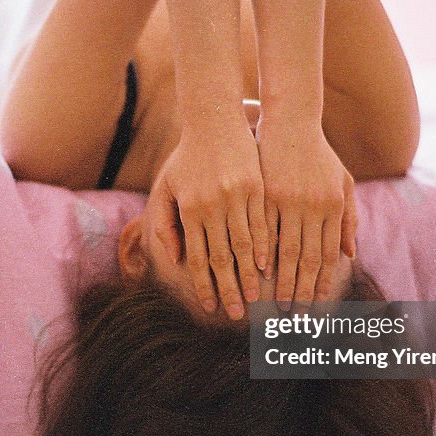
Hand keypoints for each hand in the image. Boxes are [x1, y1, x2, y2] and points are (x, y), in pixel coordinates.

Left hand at [147, 122, 268, 318]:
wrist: (213, 121)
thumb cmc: (186, 158)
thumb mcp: (168, 188)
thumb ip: (166, 224)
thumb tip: (176, 259)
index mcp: (189, 210)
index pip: (197, 257)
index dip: (204, 285)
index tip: (210, 307)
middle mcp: (211, 206)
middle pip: (221, 258)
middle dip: (229, 288)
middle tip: (236, 314)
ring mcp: (235, 197)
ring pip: (244, 245)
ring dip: (250, 274)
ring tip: (255, 297)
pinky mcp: (255, 187)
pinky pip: (262, 224)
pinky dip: (266, 247)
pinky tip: (269, 266)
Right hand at [255, 112, 356, 306]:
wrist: (291, 122)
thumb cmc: (319, 155)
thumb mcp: (342, 183)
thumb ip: (347, 219)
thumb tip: (349, 256)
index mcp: (333, 207)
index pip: (327, 256)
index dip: (320, 284)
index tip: (313, 307)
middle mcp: (314, 207)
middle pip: (307, 259)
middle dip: (300, 290)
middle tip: (293, 316)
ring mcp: (288, 200)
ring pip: (284, 250)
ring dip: (279, 279)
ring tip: (274, 302)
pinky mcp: (265, 193)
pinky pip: (263, 231)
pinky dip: (261, 254)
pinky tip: (257, 272)